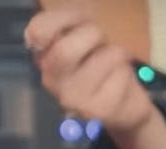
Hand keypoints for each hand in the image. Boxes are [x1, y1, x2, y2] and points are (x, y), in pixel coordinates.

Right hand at [24, 7, 156, 136]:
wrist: (126, 108)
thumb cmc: (102, 68)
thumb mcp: (85, 40)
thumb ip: (68, 25)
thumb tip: (51, 26)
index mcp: (44, 57)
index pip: (39, 31)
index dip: (60, 20)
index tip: (80, 22)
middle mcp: (52, 80)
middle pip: (65, 51)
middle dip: (93, 36)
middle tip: (102, 43)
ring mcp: (73, 98)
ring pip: (103, 59)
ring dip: (116, 54)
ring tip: (114, 64)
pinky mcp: (98, 110)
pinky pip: (120, 75)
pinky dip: (126, 72)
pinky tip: (121, 82)